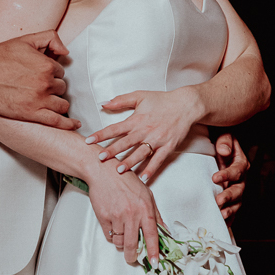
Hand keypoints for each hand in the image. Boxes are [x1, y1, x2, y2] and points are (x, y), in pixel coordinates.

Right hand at [0, 32, 79, 129]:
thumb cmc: (1, 56)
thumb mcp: (26, 39)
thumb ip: (50, 38)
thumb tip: (66, 52)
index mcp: (46, 65)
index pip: (61, 72)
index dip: (52, 73)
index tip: (42, 74)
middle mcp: (45, 83)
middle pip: (61, 88)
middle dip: (54, 87)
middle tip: (40, 86)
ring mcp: (39, 100)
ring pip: (62, 104)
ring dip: (58, 102)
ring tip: (50, 101)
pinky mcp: (32, 114)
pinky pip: (57, 121)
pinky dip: (68, 124)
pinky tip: (75, 125)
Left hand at [84, 87, 202, 183]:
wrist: (185, 105)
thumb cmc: (162, 100)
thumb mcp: (140, 96)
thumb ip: (121, 100)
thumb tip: (103, 103)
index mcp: (137, 119)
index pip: (115, 128)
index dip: (101, 135)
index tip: (89, 141)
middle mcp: (145, 130)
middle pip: (126, 142)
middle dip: (112, 151)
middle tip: (100, 158)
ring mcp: (157, 139)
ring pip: (141, 153)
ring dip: (130, 162)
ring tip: (119, 170)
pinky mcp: (168, 146)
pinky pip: (158, 160)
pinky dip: (151, 169)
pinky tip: (144, 178)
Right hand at [85, 156, 160, 264]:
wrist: (104, 172)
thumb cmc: (126, 181)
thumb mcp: (147, 195)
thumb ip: (155, 214)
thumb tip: (164, 230)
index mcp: (145, 209)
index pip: (152, 235)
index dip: (153, 251)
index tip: (154, 262)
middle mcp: (132, 214)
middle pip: (133, 244)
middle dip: (133, 256)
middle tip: (132, 259)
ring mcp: (117, 216)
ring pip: (120, 241)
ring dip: (121, 243)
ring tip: (122, 234)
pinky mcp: (104, 217)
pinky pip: (109, 236)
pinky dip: (112, 236)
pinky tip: (114, 226)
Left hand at [212, 134, 248, 220]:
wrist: (219, 150)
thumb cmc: (221, 142)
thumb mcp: (224, 135)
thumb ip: (225, 141)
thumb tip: (224, 151)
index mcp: (241, 164)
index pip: (237, 170)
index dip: (227, 174)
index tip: (214, 178)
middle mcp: (241, 179)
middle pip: (238, 189)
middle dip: (228, 196)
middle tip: (218, 201)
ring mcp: (236, 190)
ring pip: (237, 202)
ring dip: (229, 209)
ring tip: (220, 215)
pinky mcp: (231, 199)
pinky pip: (232, 210)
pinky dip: (229, 218)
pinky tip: (224, 224)